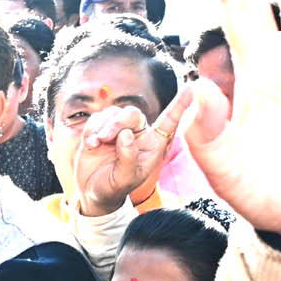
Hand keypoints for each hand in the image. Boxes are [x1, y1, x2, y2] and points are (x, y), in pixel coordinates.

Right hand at [72, 92, 195, 216]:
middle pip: (132, 113)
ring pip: (113, 114)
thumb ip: (128, 159)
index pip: (168, 122)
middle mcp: (138, 134)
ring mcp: (119, 130)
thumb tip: (125, 134)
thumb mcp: (124, 180)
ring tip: (97, 143)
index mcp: (152, 145)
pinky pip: (98, 118)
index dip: (179, 106)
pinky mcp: (101, 130)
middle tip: (105, 137)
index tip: (190, 89)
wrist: (93, 192)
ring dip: (103, 127)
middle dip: (117, 123)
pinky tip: (90, 144)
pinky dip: (92, 129)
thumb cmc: (114, 187)